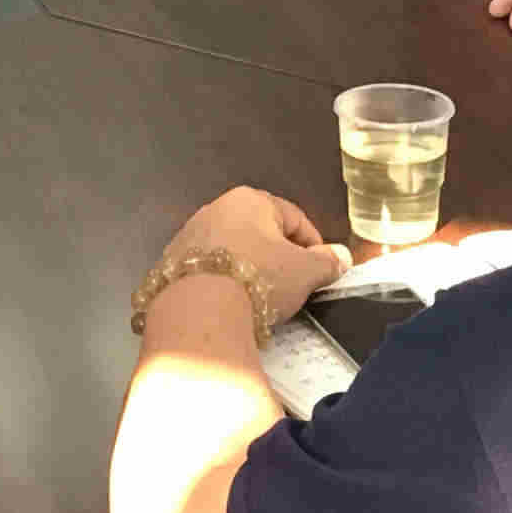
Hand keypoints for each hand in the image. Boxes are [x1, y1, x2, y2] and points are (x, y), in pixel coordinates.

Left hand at [149, 186, 346, 320]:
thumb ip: (326, 262)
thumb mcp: (305, 272)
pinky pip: (209, 271)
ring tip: (263, 299)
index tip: (322, 268)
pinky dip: (225, 284)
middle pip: (261, 232)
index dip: (313, 244)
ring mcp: (189, 236)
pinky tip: (233, 305)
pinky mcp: (171, 264)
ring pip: (233, 251)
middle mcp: (216, 209)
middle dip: (280, 257)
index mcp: (250, 200)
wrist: (199, 312)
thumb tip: (340, 256)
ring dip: (251, 270)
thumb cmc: (257, 280)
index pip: (294, 217)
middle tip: (294, 285)